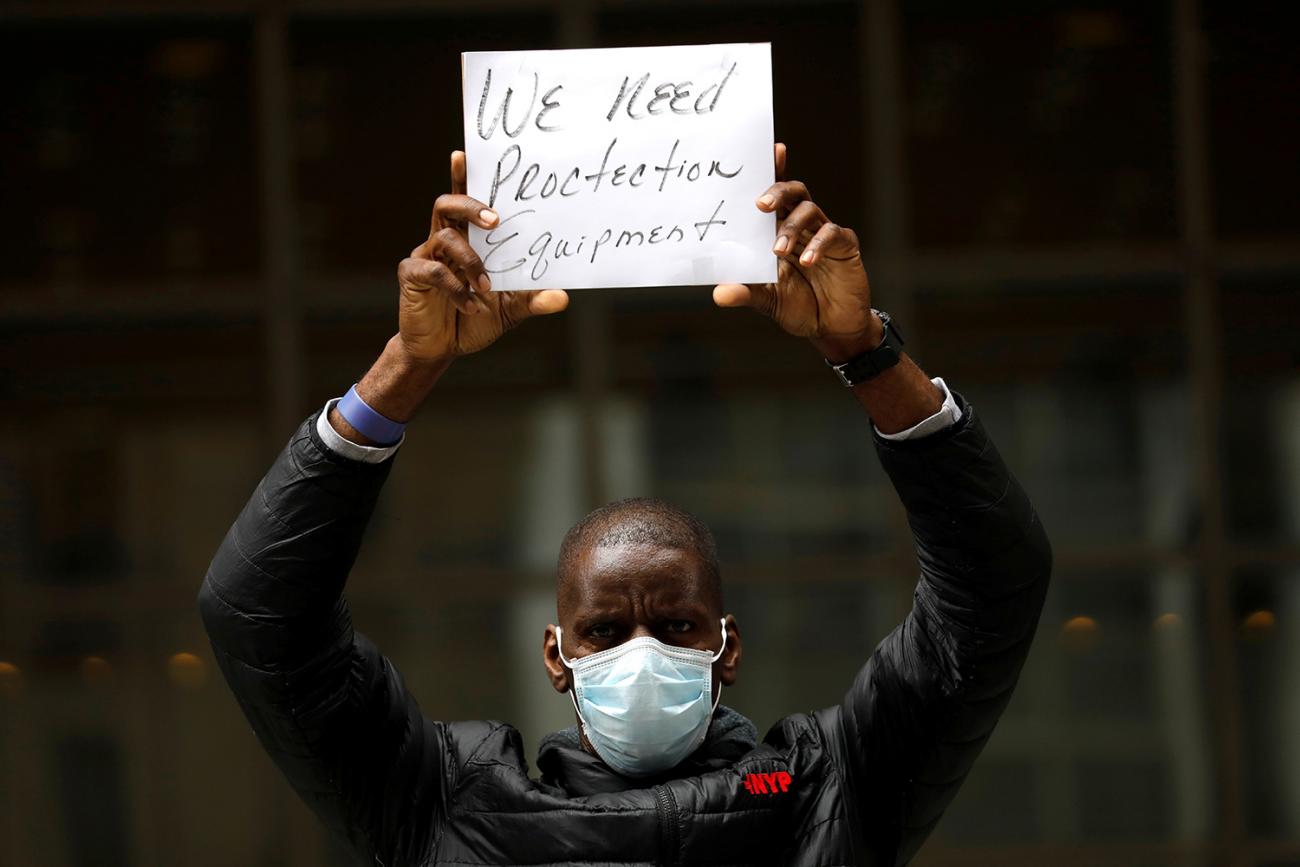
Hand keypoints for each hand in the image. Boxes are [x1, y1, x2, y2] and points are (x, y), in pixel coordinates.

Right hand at [397, 151, 568, 360]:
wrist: (442, 349)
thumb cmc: (476, 319)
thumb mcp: (511, 309)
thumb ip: (533, 298)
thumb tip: (563, 297)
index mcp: (467, 238)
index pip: (465, 200)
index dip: (462, 176)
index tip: (463, 154)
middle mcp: (444, 240)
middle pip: (448, 204)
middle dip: (471, 205)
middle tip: (495, 220)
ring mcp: (426, 256)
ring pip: (445, 237)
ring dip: (471, 260)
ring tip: (486, 286)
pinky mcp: (412, 276)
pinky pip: (434, 272)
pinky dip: (457, 288)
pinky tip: (471, 305)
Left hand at [712, 143, 881, 361]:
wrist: (832, 328)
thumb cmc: (799, 307)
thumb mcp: (768, 301)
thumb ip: (746, 293)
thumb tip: (718, 294)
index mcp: (779, 231)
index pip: (773, 197)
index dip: (771, 171)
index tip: (766, 151)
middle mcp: (802, 226)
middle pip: (793, 192)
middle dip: (777, 191)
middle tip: (760, 205)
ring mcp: (824, 233)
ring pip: (809, 210)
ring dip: (791, 227)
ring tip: (777, 250)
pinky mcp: (845, 246)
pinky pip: (832, 233)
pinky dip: (818, 244)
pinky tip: (807, 260)